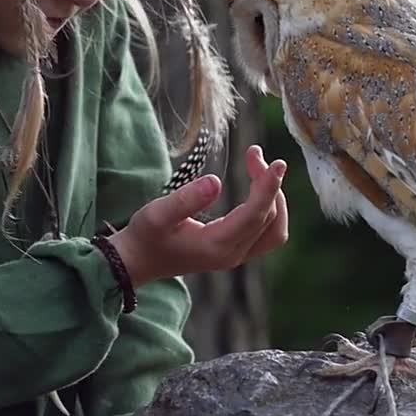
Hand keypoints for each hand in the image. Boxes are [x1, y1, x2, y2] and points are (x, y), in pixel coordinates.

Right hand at [109, 146, 289, 285]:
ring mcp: (236, 256)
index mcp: (216, 245)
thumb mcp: (157, 214)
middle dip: (269, 184)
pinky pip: (267, 233)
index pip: (254, 215)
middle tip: (253, 152)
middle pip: (269, 219)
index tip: (277, 162)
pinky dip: (270, 209)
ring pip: (274, 230)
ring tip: (260, 168)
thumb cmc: (145, 236)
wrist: (137, 262)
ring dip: (273, 198)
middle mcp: (232, 255)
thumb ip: (185, 199)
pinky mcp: (235, 252)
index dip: (269, 187)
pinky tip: (259, 188)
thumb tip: (216, 181)